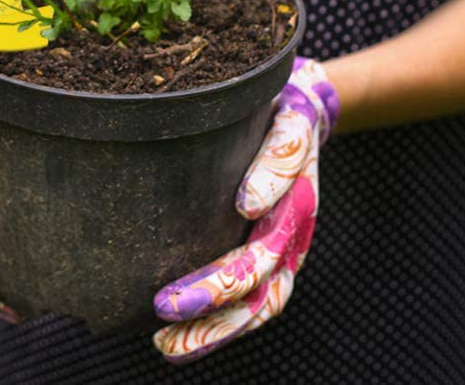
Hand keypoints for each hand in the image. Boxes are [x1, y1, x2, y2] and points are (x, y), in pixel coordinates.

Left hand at [151, 57, 339, 362]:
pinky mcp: (268, 265)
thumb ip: (277, 154)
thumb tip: (247, 204)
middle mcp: (294, 230)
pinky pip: (247, 309)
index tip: (237, 209)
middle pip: (261, 274)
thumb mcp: (286, 121)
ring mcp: (283, 253)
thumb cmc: (280, 118)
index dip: (259, 211)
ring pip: (257, 306)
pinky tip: (175, 341)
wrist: (301, 119)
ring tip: (166, 346)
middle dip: (214, 292)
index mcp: (298, 192)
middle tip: (163, 305)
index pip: (280, 213)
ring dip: (214, 330)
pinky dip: (214, 331)